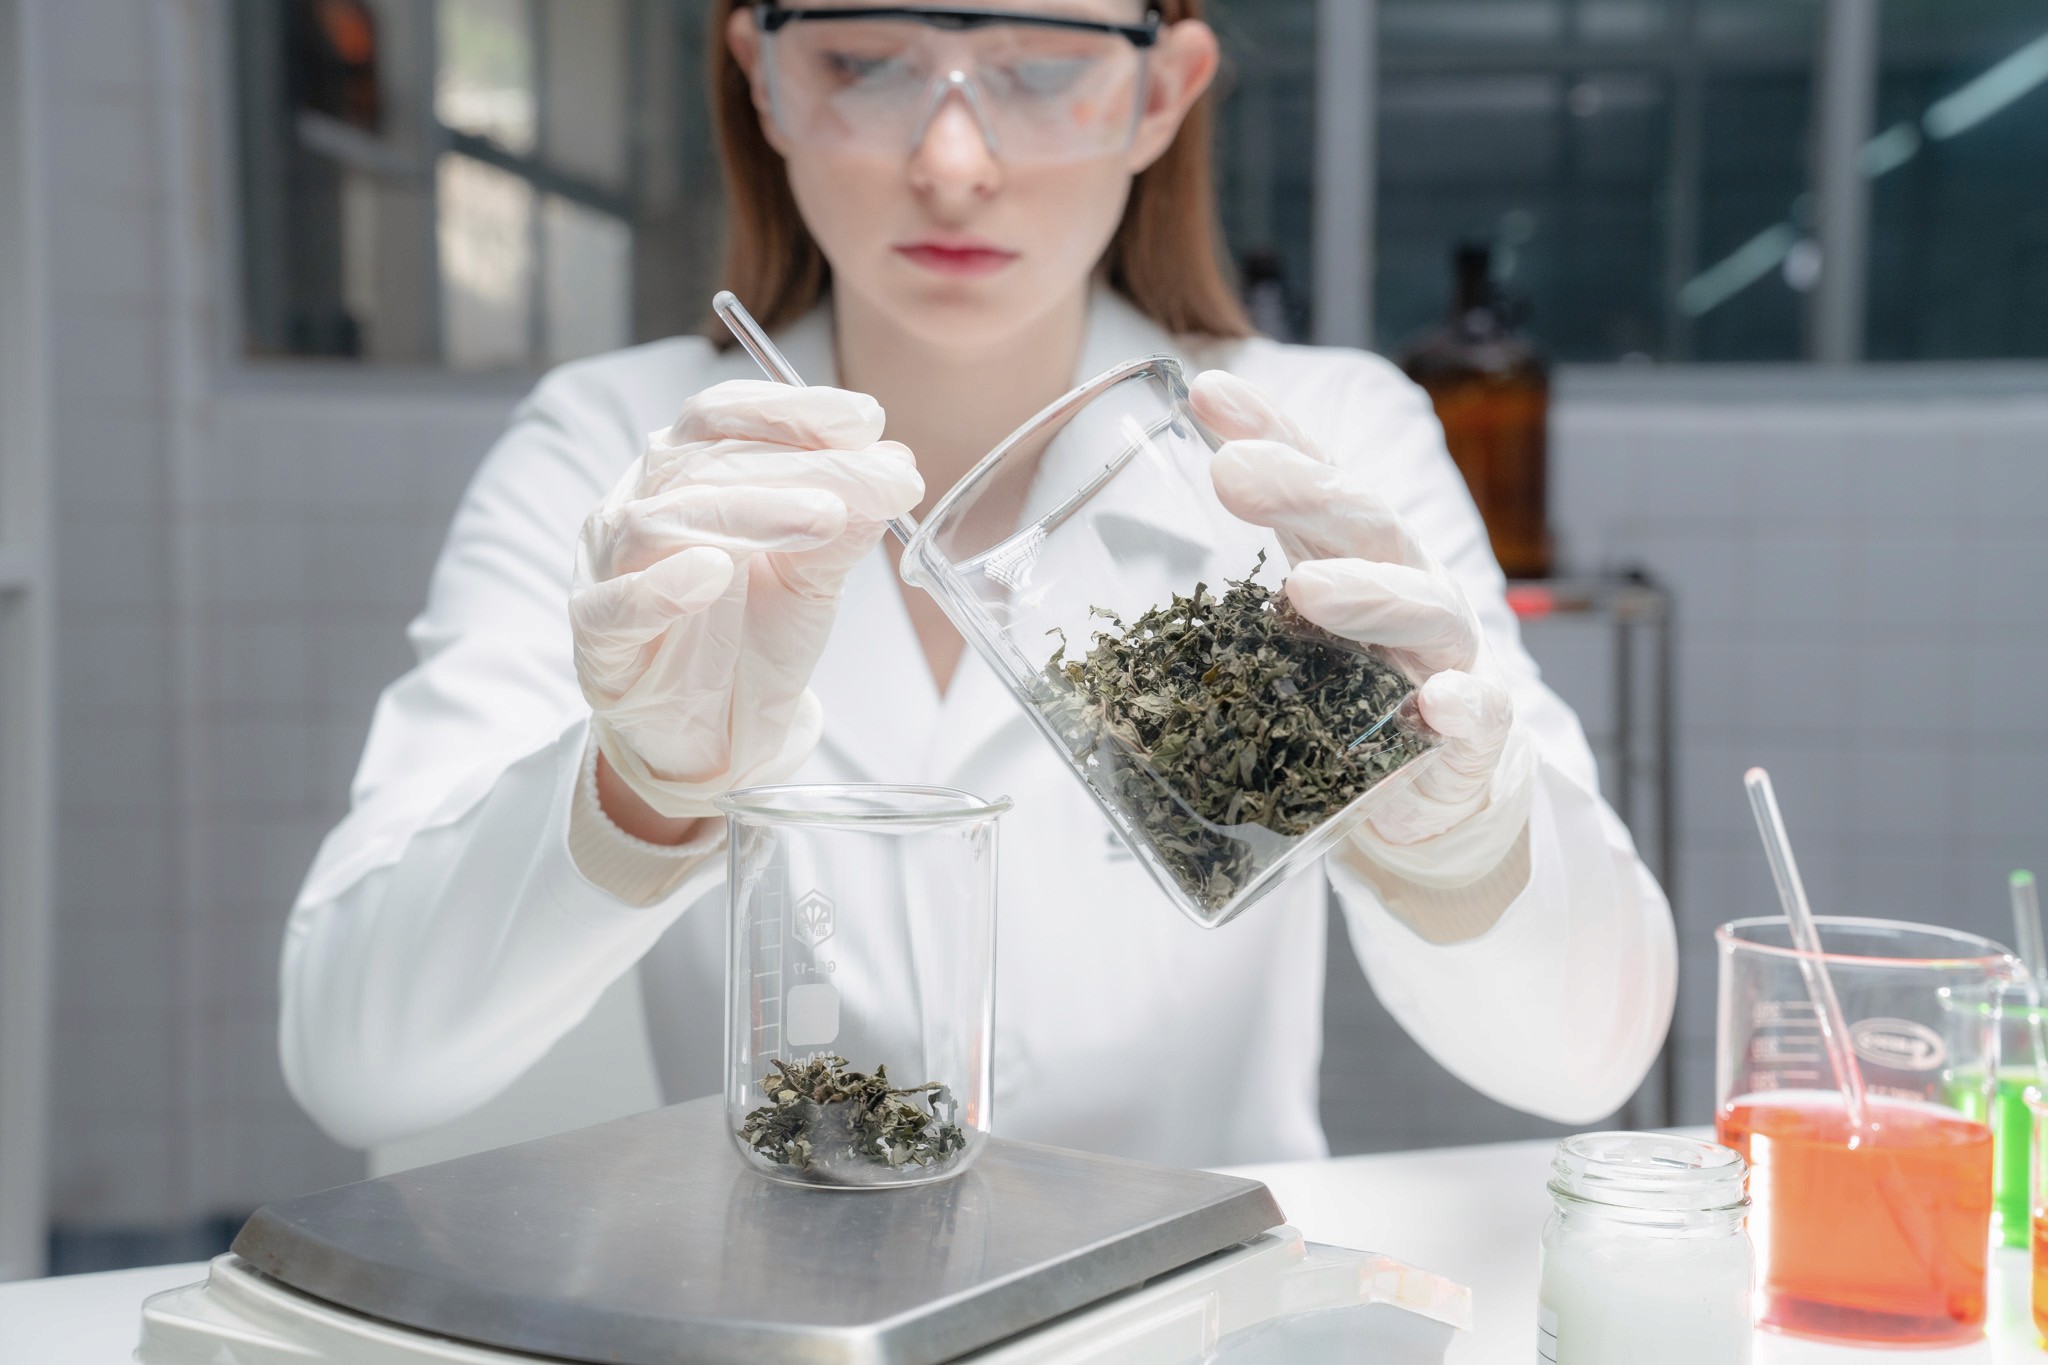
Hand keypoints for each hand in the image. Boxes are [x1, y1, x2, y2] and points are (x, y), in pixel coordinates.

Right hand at [570, 380, 921, 819]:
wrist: (711, 736)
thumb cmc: (749, 639)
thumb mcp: (812, 577)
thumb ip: (844, 524)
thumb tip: (896, 467)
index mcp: (683, 476)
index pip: (723, 416)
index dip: (790, 410)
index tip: (865, 420)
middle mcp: (638, 508)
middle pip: (704, 462)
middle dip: (800, 465)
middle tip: (877, 481)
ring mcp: (610, 573)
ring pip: (661, 521)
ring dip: (749, 512)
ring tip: (823, 518)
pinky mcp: (599, 644)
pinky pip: (615, 607)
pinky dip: (662, 587)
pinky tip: (713, 571)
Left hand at [1190, 370, 1523, 857]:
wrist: (1430, 792)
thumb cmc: (1342, 697)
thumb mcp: (1268, 642)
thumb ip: (1210, 608)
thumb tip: (1097, 588)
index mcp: (1348, 554)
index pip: (1313, 473)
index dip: (1268, 428)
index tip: (1208, 393)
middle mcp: (1404, 587)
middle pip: (1363, 523)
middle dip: (1302, 491)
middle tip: (1233, 471)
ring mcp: (1445, 656)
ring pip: (1423, 609)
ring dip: (1368, 593)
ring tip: (1309, 590)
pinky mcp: (1473, 734)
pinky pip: (1478, 713)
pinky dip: (1462, 705)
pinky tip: (1437, 703)